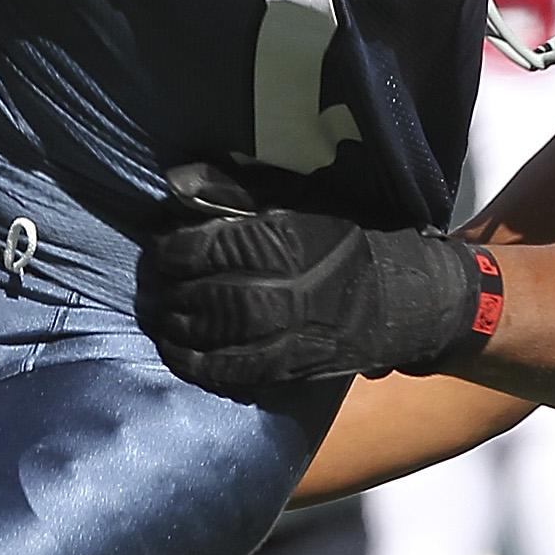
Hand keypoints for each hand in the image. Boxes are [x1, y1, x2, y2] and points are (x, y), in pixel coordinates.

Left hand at [139, 172, 496, 393]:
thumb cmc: (340, 241)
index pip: (216, 246)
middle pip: (217, 294)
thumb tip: (176, 182)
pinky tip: (182, 355)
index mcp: (292, 239)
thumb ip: (234, 193)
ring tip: (163, 319)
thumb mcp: (296, 203)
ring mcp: (298, 332)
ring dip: (183, 329)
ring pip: (227, 334)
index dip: (176, 250)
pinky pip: (242, 372)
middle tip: (154, 289)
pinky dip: (205, 366)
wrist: (400, 298)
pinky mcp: (298, 365)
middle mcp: (295, 287)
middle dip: (175, 293)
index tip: (160, 251)